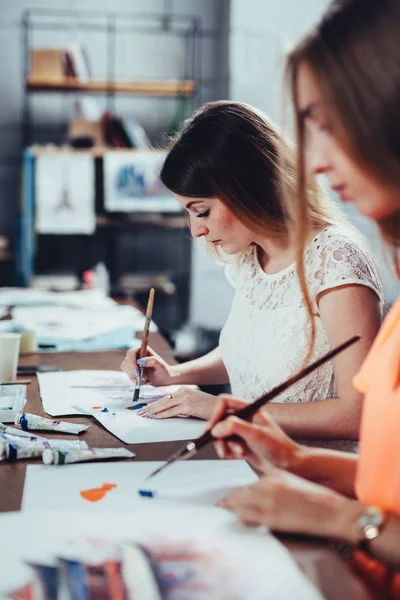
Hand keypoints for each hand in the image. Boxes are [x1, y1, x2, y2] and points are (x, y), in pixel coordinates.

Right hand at [120, 346, 175, 386]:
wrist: (165, 379)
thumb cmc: (164, 370)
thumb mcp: (160, 364)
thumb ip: (152, 361)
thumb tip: (140, 361)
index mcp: (143, 350)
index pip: (131, 352)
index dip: (131, 361)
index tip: (137, 370)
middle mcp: (137, 355)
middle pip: (127, 361)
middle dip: (132, 371)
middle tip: (141, 377)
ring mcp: (134, 364)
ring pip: (126, 369)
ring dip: (134, 376)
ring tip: (145, 380)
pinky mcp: (133, 371)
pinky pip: (129, 376)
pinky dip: (135, 380)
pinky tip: (144, 381)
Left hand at [137, 387, 217, 419]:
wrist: (224, 408)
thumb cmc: (210, 408)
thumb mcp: (194, 403)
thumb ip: (183, 405)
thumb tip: (170, 412)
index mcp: (184, 390)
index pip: (165, 397)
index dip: (154, 403)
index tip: (146, 408)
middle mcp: (183, 392)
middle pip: (162, 400)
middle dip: (150, 407)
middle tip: (140, 412)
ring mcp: (186, 398)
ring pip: (164, 405)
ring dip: (152, 411)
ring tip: (144, 416)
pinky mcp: (188, 406)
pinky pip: (171, 411)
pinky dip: (162, 415)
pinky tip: (155, 418)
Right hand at [210, 395, 299, 472]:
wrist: (288, 465)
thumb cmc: (278, 447)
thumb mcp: (255, 434)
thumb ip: (234, 427)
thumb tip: (215, 429)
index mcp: (249, 408)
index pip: (224, 402)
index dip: (215, 414)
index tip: (211, 429)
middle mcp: (244, 418)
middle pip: (220, 420)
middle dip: (220, 436)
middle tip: (223, 447)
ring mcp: (242, 431)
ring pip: (221, 435)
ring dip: (226, 446)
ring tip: (238, 453)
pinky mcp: (241, 444)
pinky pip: (226, 446)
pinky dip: (229, 453)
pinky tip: (241, 457)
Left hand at [219, 468, 360, 541]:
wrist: (332, 512)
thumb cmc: (314, 497)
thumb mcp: (290, 480)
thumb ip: (270, 482)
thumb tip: (254, 491)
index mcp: (272, 476)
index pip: (244, 485)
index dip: (233, 494)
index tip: (225, 499)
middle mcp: (267, 486)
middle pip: (237, 494)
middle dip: (227, 502)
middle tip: (218, 508)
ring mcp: (269, 502)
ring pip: (238, 506)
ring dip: (231, 512)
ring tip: (225, 516)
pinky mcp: (272, 518)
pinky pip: (247, 518)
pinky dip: (240, 520)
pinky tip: (238, 522)